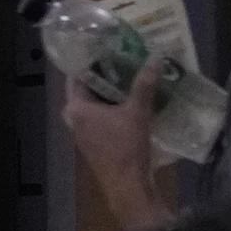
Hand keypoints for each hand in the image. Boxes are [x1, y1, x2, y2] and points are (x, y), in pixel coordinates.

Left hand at [63, 60, 171, 230]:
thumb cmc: (126, 146)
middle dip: (106, 75)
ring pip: (96, 104)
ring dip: (112, 92)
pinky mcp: (96, 142)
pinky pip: (102, 117)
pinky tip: (133, 101)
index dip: (93, 60)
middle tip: (124, 59)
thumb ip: (144, 84)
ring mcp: (83, 132)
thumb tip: (156, 57)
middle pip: (88, 89)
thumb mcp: (138, 112)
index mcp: (76, 108)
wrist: (127, 184)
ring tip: (131, 76)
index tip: (109, 46)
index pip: (77, 75)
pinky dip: (114, 107)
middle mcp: (74, 118)